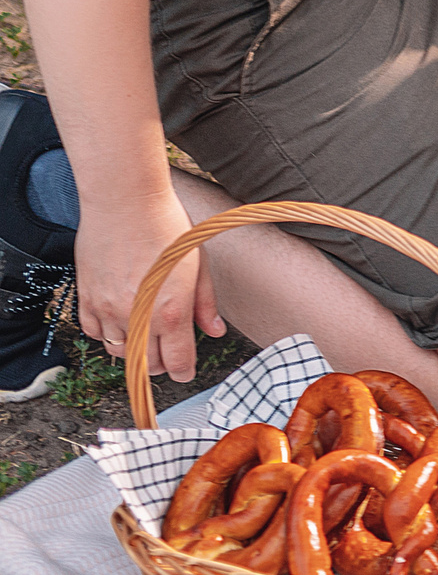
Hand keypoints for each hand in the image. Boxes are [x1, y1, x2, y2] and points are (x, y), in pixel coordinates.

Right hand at [77, 185, 222, 382]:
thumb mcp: (198, 264)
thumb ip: (204, 303)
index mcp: (171, 311)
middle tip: (170, 348)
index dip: (183, 372)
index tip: (186, 372)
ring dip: (134, 349)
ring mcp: (108, 310)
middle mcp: (137, 317)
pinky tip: (120, 319)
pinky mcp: (86, 299)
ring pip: (119, 351)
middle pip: (147, 363)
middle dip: (161, 362)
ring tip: (146, 332)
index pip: (176, 362)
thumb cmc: (168, 228)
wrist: (125, 202)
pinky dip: (107, 334)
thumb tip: (214, 331)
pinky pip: (94, 333)